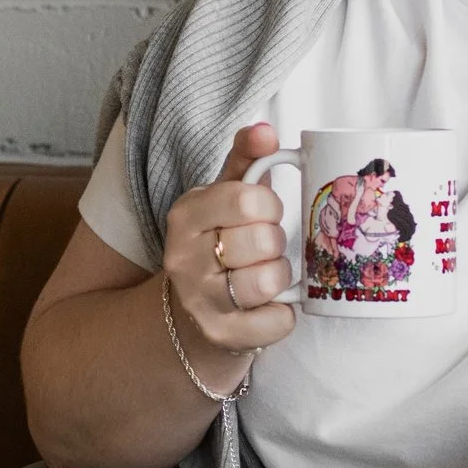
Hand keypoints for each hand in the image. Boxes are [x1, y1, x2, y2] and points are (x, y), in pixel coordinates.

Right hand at [161, 121, 297, 376]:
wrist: (190, 310)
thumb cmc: (218, 241)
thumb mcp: (224, 194)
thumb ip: (245, 157)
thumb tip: (265, 131)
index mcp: (185, 215)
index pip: (249, 200)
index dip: (270, 205)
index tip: (263, 213)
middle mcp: (183, 259)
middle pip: (263, 241)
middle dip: (276, 242)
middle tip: (264, 247)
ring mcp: (200, 301)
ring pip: (270, 281)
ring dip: (281, 276)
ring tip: (267, 273)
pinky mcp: (222, 336)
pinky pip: (278, 321)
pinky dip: (284, 313)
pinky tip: (269, 305)